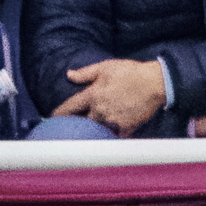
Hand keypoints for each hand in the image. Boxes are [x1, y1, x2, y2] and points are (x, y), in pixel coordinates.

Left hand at [49, 59, 167, 136]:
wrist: (154, 82)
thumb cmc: (130, 72)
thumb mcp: (105, 67)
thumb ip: (85, 73)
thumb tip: (69, 75)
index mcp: (93, 95)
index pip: (70, 107)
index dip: (59, 113)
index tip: (51, 119)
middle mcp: (100, 110)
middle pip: (82, 123)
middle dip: (76, 125)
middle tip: (71, 128)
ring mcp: (113, 120)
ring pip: (98, 131)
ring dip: (94, 132)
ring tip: (89, 134)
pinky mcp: (126, 127)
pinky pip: (116, 137)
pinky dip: (113, 137)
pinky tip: (110, 138)